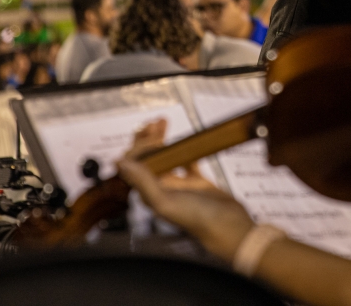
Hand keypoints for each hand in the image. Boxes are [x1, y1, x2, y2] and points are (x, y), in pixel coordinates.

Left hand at [117, 120, 256, 260]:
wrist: (229, 227)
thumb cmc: (198, 220)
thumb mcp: (166, 201)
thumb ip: (143, 181)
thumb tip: (121, 163)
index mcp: (149, 194)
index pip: (134, 165)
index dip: (139, 147)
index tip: (151, 136)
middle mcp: (161, 189)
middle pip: (146, 158)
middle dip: (147, 138)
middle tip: (155, 122)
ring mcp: (178, 184)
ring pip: (164, 156)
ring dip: (162, 139)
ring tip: (164, 123)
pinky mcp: (196, 181)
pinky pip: (186, 161)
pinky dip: (184, 149)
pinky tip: (186, 142)